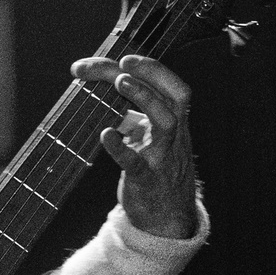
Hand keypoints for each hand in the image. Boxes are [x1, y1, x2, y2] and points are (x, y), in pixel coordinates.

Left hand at [71, 53, 201, 238]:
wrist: (167, 217)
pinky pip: (137, 163)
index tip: (121, 57)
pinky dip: (121, 148)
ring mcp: (163, 157)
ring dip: (144, 98)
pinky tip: (106, 135)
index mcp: (174, 120)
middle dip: (152, 73)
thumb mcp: (152, 134)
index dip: (150, 68)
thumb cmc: (156, 168)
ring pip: (166, 122)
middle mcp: (174, 135)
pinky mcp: (148, 180)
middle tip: (123, 63)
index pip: (171, 85)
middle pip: (174, 96)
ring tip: (119, 82)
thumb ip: (135, 108)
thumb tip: (101, 77)